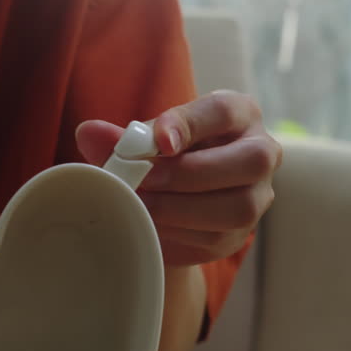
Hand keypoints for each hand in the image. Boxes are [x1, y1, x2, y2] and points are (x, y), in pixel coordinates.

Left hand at [76, 90, 281, 265]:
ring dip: (181, 209)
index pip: (224, 112)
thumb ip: (122, 137)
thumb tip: (88, 133)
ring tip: (140, 205)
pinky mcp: (240, 234)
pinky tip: (149, 226)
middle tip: (143, 180)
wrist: (178, 194)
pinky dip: (177, 234)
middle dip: (189, 173)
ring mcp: (258, 197)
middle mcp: (263, 152)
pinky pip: (216, 239)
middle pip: (249, 161)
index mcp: (241, 114)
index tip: (158, 141)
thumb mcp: (148, 138)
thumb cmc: (166, 154)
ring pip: (238, 208)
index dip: (190, 125)